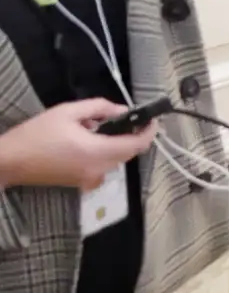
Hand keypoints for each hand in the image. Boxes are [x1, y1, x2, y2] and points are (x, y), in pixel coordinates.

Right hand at [0, 99, 154, 193]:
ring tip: (94, 126)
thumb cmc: (36, 135)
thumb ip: (100, 108)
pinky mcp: (80, 183)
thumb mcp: (67, 112)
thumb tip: (122, 110)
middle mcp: (98, 170)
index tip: (151, 118)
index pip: (137, 145)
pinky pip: (101, 166)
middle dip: (130, 134)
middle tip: (122, 117)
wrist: (8, 162)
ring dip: (114, 142)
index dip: (149, 131)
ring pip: (115, 159)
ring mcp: (89, 180)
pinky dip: (102, 152)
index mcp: (98, 153)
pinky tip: (84, 140)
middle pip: (128, 152)